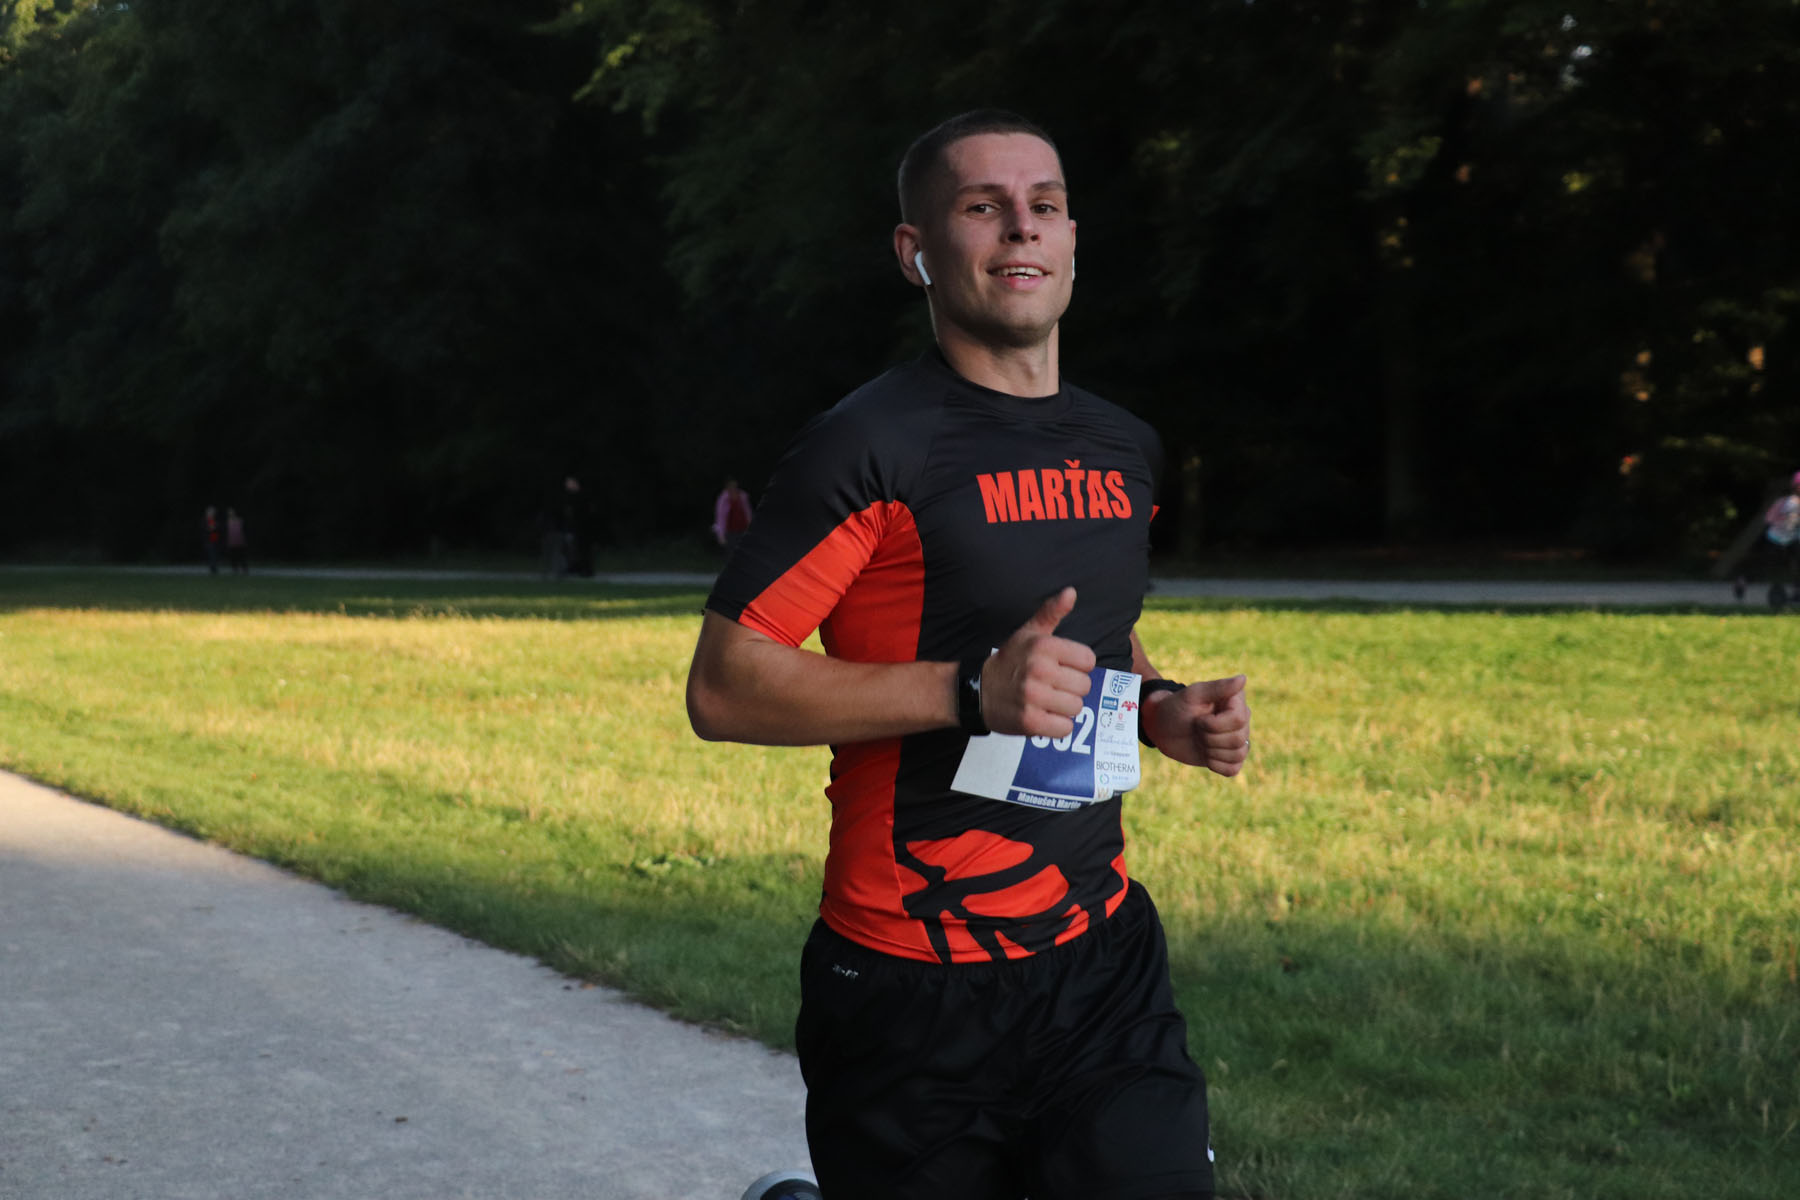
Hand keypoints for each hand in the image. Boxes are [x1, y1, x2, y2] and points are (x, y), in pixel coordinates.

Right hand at [981, 587, 1096, 738]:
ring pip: (1076, 707)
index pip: (1088, 660)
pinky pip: (1064, 728)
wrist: (976, 691)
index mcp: (1044, 646)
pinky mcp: (1030, 721)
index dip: (1077, 666)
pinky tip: (1044, 716)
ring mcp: (1034, 696)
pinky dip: (1057, 726)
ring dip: (1064, 708)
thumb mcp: (1028, 633)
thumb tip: (1071, 592)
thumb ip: (1051, 612)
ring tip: (1047, 701)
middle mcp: (1039, 670)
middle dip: (1071, 689)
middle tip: (1052, 687)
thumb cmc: (1009, 662)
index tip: (1061, 668)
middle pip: (1084, 686)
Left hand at [1143, 675, 1249, 775]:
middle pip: (1238, 739)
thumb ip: (1218, 687)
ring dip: (1212, 751)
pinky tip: (1205, 755)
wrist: (1162, 728)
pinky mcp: (1229, 757)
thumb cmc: (1175, 707)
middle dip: (1209, 738)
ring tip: (1200, 740)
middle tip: (1196, 729)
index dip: (1214, 725)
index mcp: (1235, 701)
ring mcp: (1237, 739)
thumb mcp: (1192, 695)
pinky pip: (1233, 769)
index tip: (1198, 719)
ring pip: (1238, 754)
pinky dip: (1216, 765)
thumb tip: (1243, 678)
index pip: (1238, 720)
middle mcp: (1241, 720)